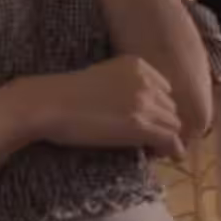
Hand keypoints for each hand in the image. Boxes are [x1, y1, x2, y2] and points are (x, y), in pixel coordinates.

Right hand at [21, 58, 186, 161]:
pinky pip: (169, 139)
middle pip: (170, 108)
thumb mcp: (102, 77)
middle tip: (153, 141)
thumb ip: (123, 86)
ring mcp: (144, 102)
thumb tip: (134, 110)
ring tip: (155, 150)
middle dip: (163, 124)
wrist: (48, 104)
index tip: (151, 121)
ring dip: (167, 138)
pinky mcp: (139, 125)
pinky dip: (172, 149)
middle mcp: (145, 80)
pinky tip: (170, 156)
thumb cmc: (63, 94)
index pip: (165, 89)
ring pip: (173, 124)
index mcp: (136, 64)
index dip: (159, 108)